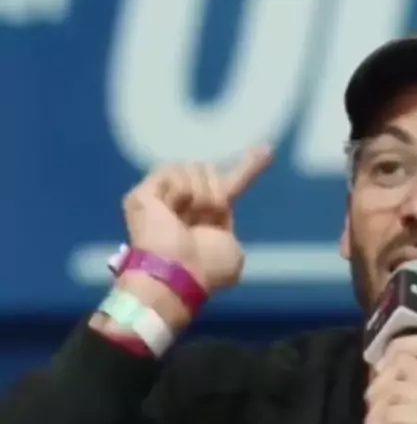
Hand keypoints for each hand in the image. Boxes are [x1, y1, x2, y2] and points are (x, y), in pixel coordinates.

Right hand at [122, 146, 271, 291]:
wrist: (177, 274)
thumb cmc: (205, 270)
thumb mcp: (232, 253)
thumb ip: (227, 231)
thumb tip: (219, 213)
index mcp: (207, 218)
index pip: (229, 185)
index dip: (248, 167)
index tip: (267, 150)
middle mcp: (184, 204)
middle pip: (210, 171)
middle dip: (215, 193)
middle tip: (205, 218)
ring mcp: (161, 198)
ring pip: (193, 168)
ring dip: (199, 195)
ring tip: (187, 220)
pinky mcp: (143, 193)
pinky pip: (172, 171)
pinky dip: (180, 190)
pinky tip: (173, 211)